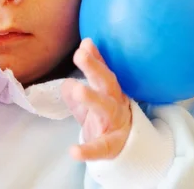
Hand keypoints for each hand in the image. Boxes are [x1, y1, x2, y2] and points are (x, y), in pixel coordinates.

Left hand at [62, 38, 131, 160]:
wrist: (127, 151)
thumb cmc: (107, 121)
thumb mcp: (93, 104)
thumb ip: (78, 92)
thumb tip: (65, 82)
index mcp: (111, 92)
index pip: (103, 71)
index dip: (96, 57)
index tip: (86, 43)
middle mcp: (115, 104)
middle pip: (107, 83)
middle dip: (94, 68)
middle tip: (79, 55)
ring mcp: (115, 124)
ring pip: (105, 109)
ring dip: (91, 98)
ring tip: (77, 89)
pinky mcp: (111, 146)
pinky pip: (100, 148)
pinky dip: (87, 151)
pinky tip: (73, 151)